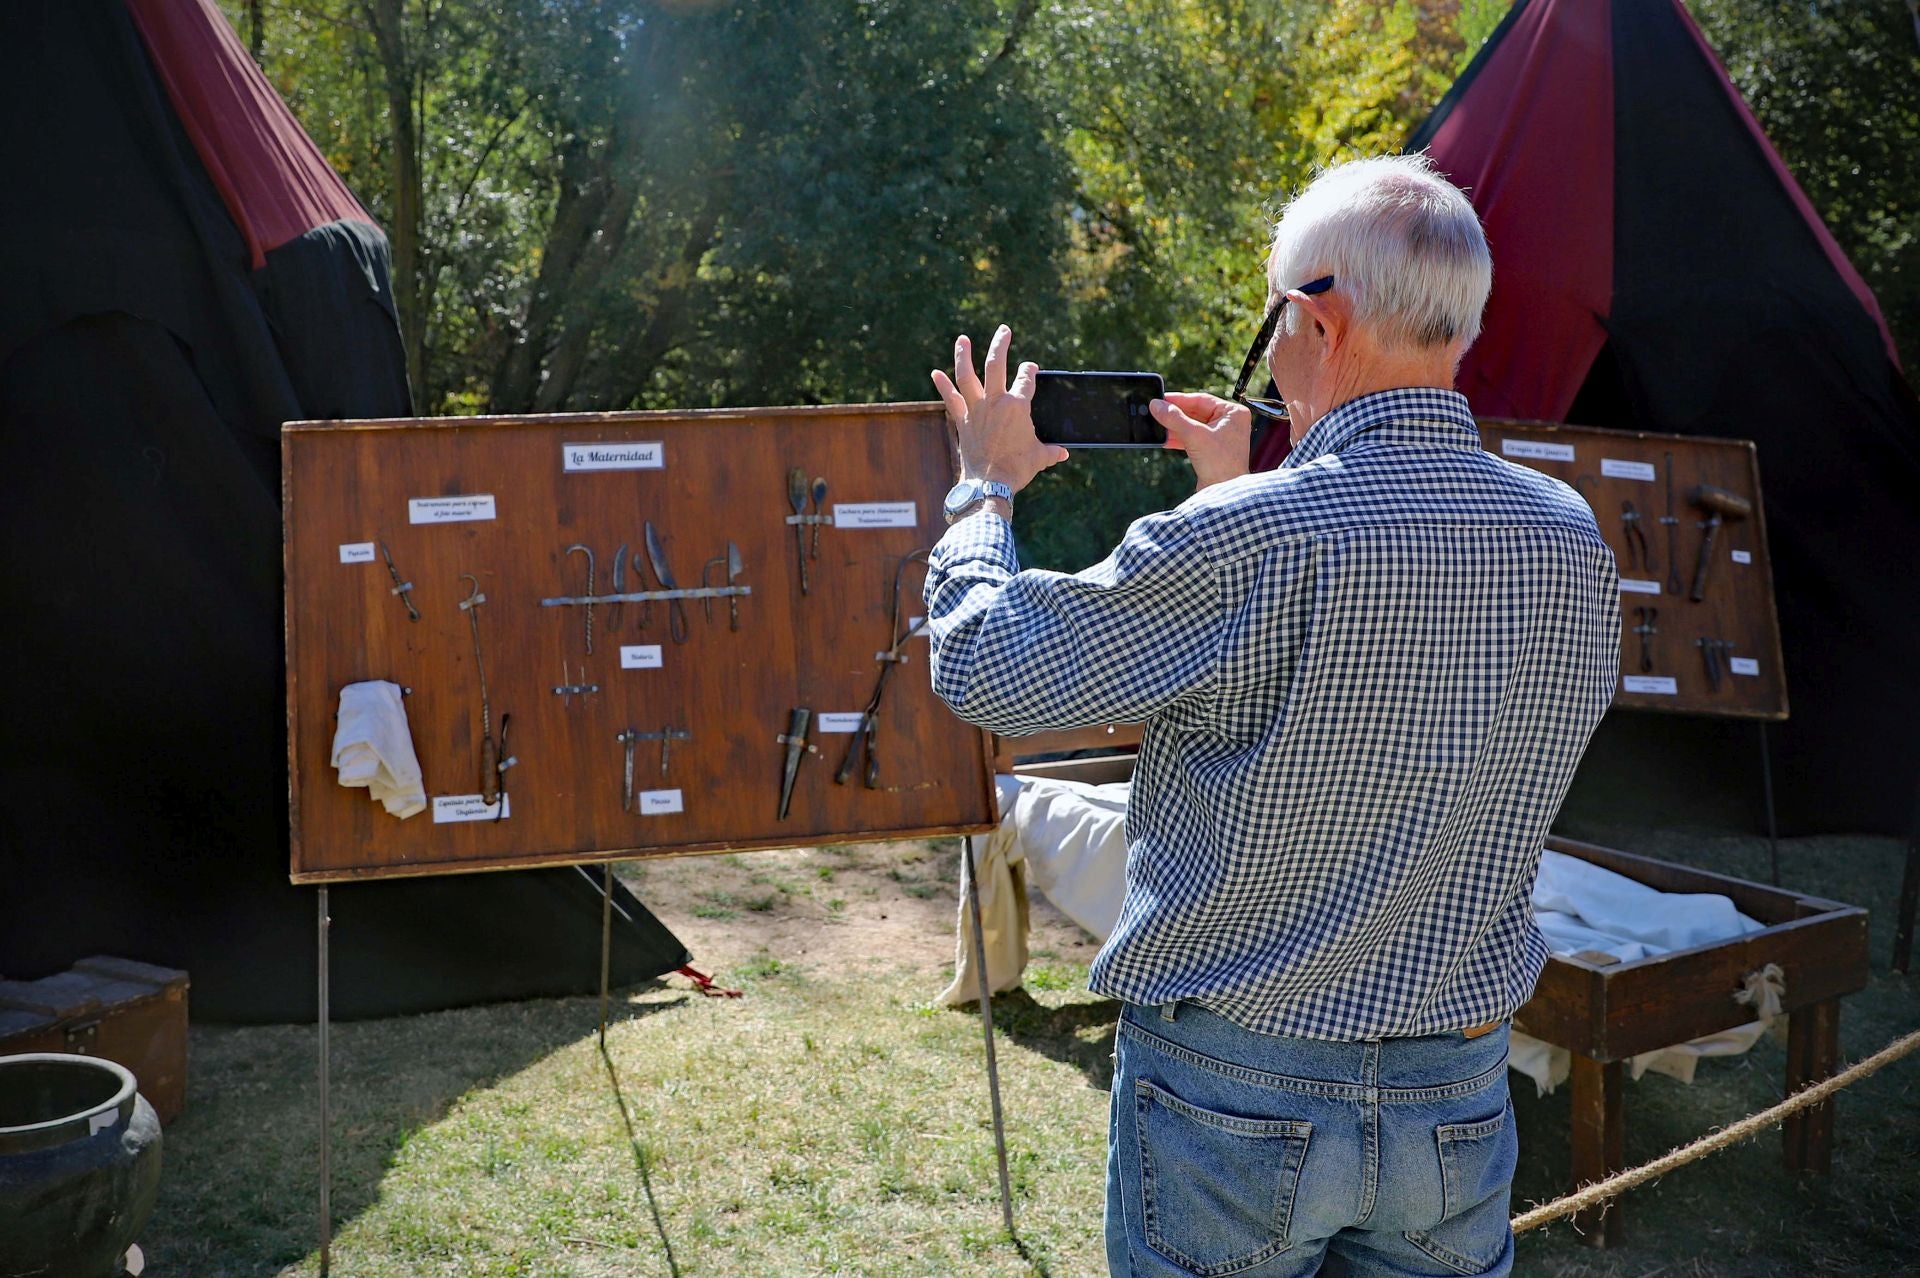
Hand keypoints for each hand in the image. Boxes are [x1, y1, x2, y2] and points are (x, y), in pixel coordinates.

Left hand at [930, 325, 1067, 495]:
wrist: (990, 484)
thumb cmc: (1017, 469)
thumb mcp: (1039, 458)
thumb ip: (1051, 451)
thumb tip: (1063, 453)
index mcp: (1018, 406)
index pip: (1026, 379)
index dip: (1029, 371)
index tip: (1030, 369)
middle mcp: (995, 402)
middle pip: (997, 365)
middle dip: (1001, 344)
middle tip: (1003, 330)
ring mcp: (976, 409)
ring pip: (967, 375)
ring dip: (964, 355)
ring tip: (962, 339)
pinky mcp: (962, 421)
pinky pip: (951, 399)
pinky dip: (942, 386)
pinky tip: (935, 373)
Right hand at [1152, 392, 1252, 490]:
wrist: (1223, 492)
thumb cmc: (1221, 464)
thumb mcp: (1194, 436)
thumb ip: (1174, 418)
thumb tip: (1157, 405)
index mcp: (1233, 414)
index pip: (1201, 400)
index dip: (1179, 399)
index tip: (1162, 399)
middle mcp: (1229, 423)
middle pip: (1196, 413)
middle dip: (1176, 415)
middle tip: (1157, 411)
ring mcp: (1221, 438)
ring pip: (1192, 426)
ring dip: (1175, 428)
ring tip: (1158, 426)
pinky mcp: (1212, 451)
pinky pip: (1193, 439)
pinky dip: (1179, 439)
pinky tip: (1165, 440)